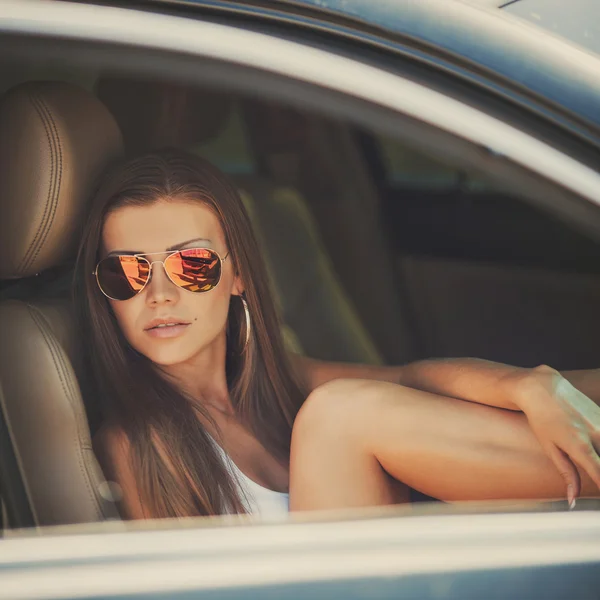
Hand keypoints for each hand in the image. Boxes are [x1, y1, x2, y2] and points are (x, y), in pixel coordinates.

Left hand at [511, 365, 599, 506]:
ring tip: (588, 457)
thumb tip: (572, 499)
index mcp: (580, 446)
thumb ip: (567, 474)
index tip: (598, 495)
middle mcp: (597, 434)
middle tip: (590, 470)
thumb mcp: (550, 448)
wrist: (543, 388)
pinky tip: (592, 446)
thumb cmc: (541, 419)